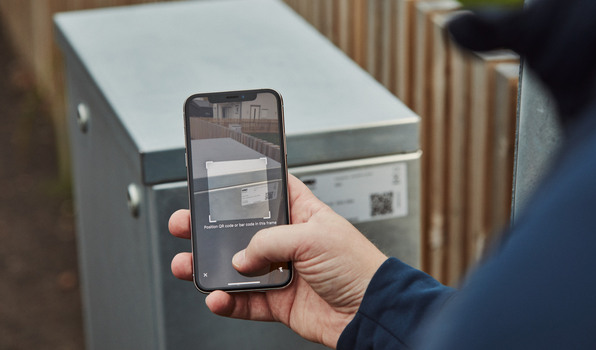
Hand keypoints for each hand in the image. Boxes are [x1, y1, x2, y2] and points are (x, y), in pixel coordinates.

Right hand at [169, 174, 386, 347]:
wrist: (369, 312)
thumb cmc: (357, 265)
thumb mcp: (313, 237)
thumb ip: (270, 242)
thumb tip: (240, 257)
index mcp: (301, 214)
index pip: (267, 191)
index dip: (242, 184)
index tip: (215, 180)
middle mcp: (288, 241)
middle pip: (240, 230)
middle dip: (211, 228)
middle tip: (187, 224)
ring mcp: (281, 271)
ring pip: (236, 267)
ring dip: (210, 266)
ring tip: (188, 264)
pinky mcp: (278, 301)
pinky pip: (245, 301)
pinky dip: (227, 301)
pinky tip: (216, 296)